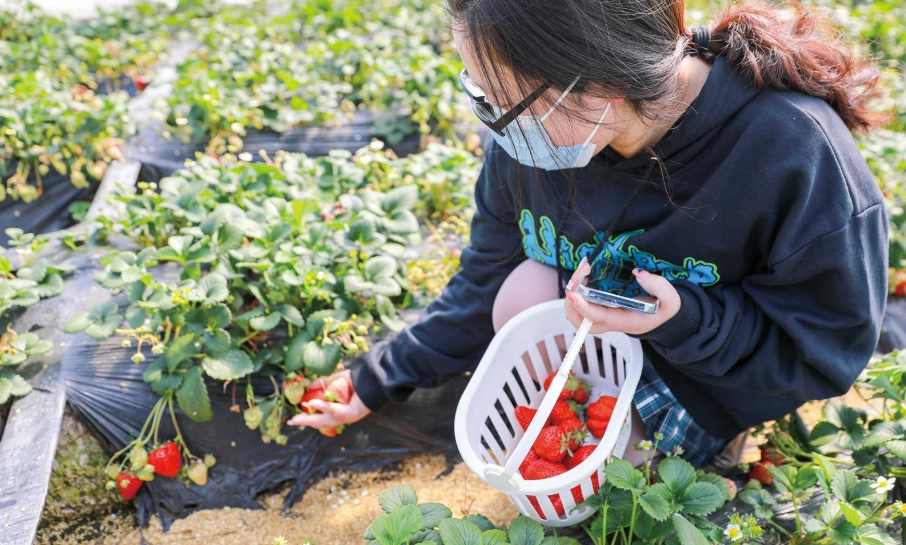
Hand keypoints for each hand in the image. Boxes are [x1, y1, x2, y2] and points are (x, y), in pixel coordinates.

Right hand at [286, 370, 370, 432]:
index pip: (321, 416)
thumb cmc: (357, 380)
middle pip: (320, 422)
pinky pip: (332, 410)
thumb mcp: (336, 380)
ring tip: (295, 419)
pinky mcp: (349, 415)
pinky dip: (321, 406)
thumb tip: (308, 386)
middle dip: (305, 422)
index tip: (295, 418)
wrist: (373, 379)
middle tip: (292, 422)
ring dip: (309, 420)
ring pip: (324, 420)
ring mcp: (345, 416)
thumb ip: (322, 383)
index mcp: (338, 409)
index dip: (308, 417)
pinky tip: (311, 404)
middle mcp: (341, 415)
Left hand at [564, 257, 680, 334]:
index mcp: (623, 321)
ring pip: (576, 312)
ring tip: (583, 268)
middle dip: (572, 298)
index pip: (597, 317)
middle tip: (581, 272)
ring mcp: (602, 316)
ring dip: (573, 291)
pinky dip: (578, 289)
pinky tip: (586, 272)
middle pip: (579, 319)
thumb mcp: (670, 300)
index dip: (582, 306)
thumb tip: (638, 273)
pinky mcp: (600, 308)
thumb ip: (659, 287)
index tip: (572, 292)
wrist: (663, 317)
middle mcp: (608, 321)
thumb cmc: (663, 310)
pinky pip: (581, 303)